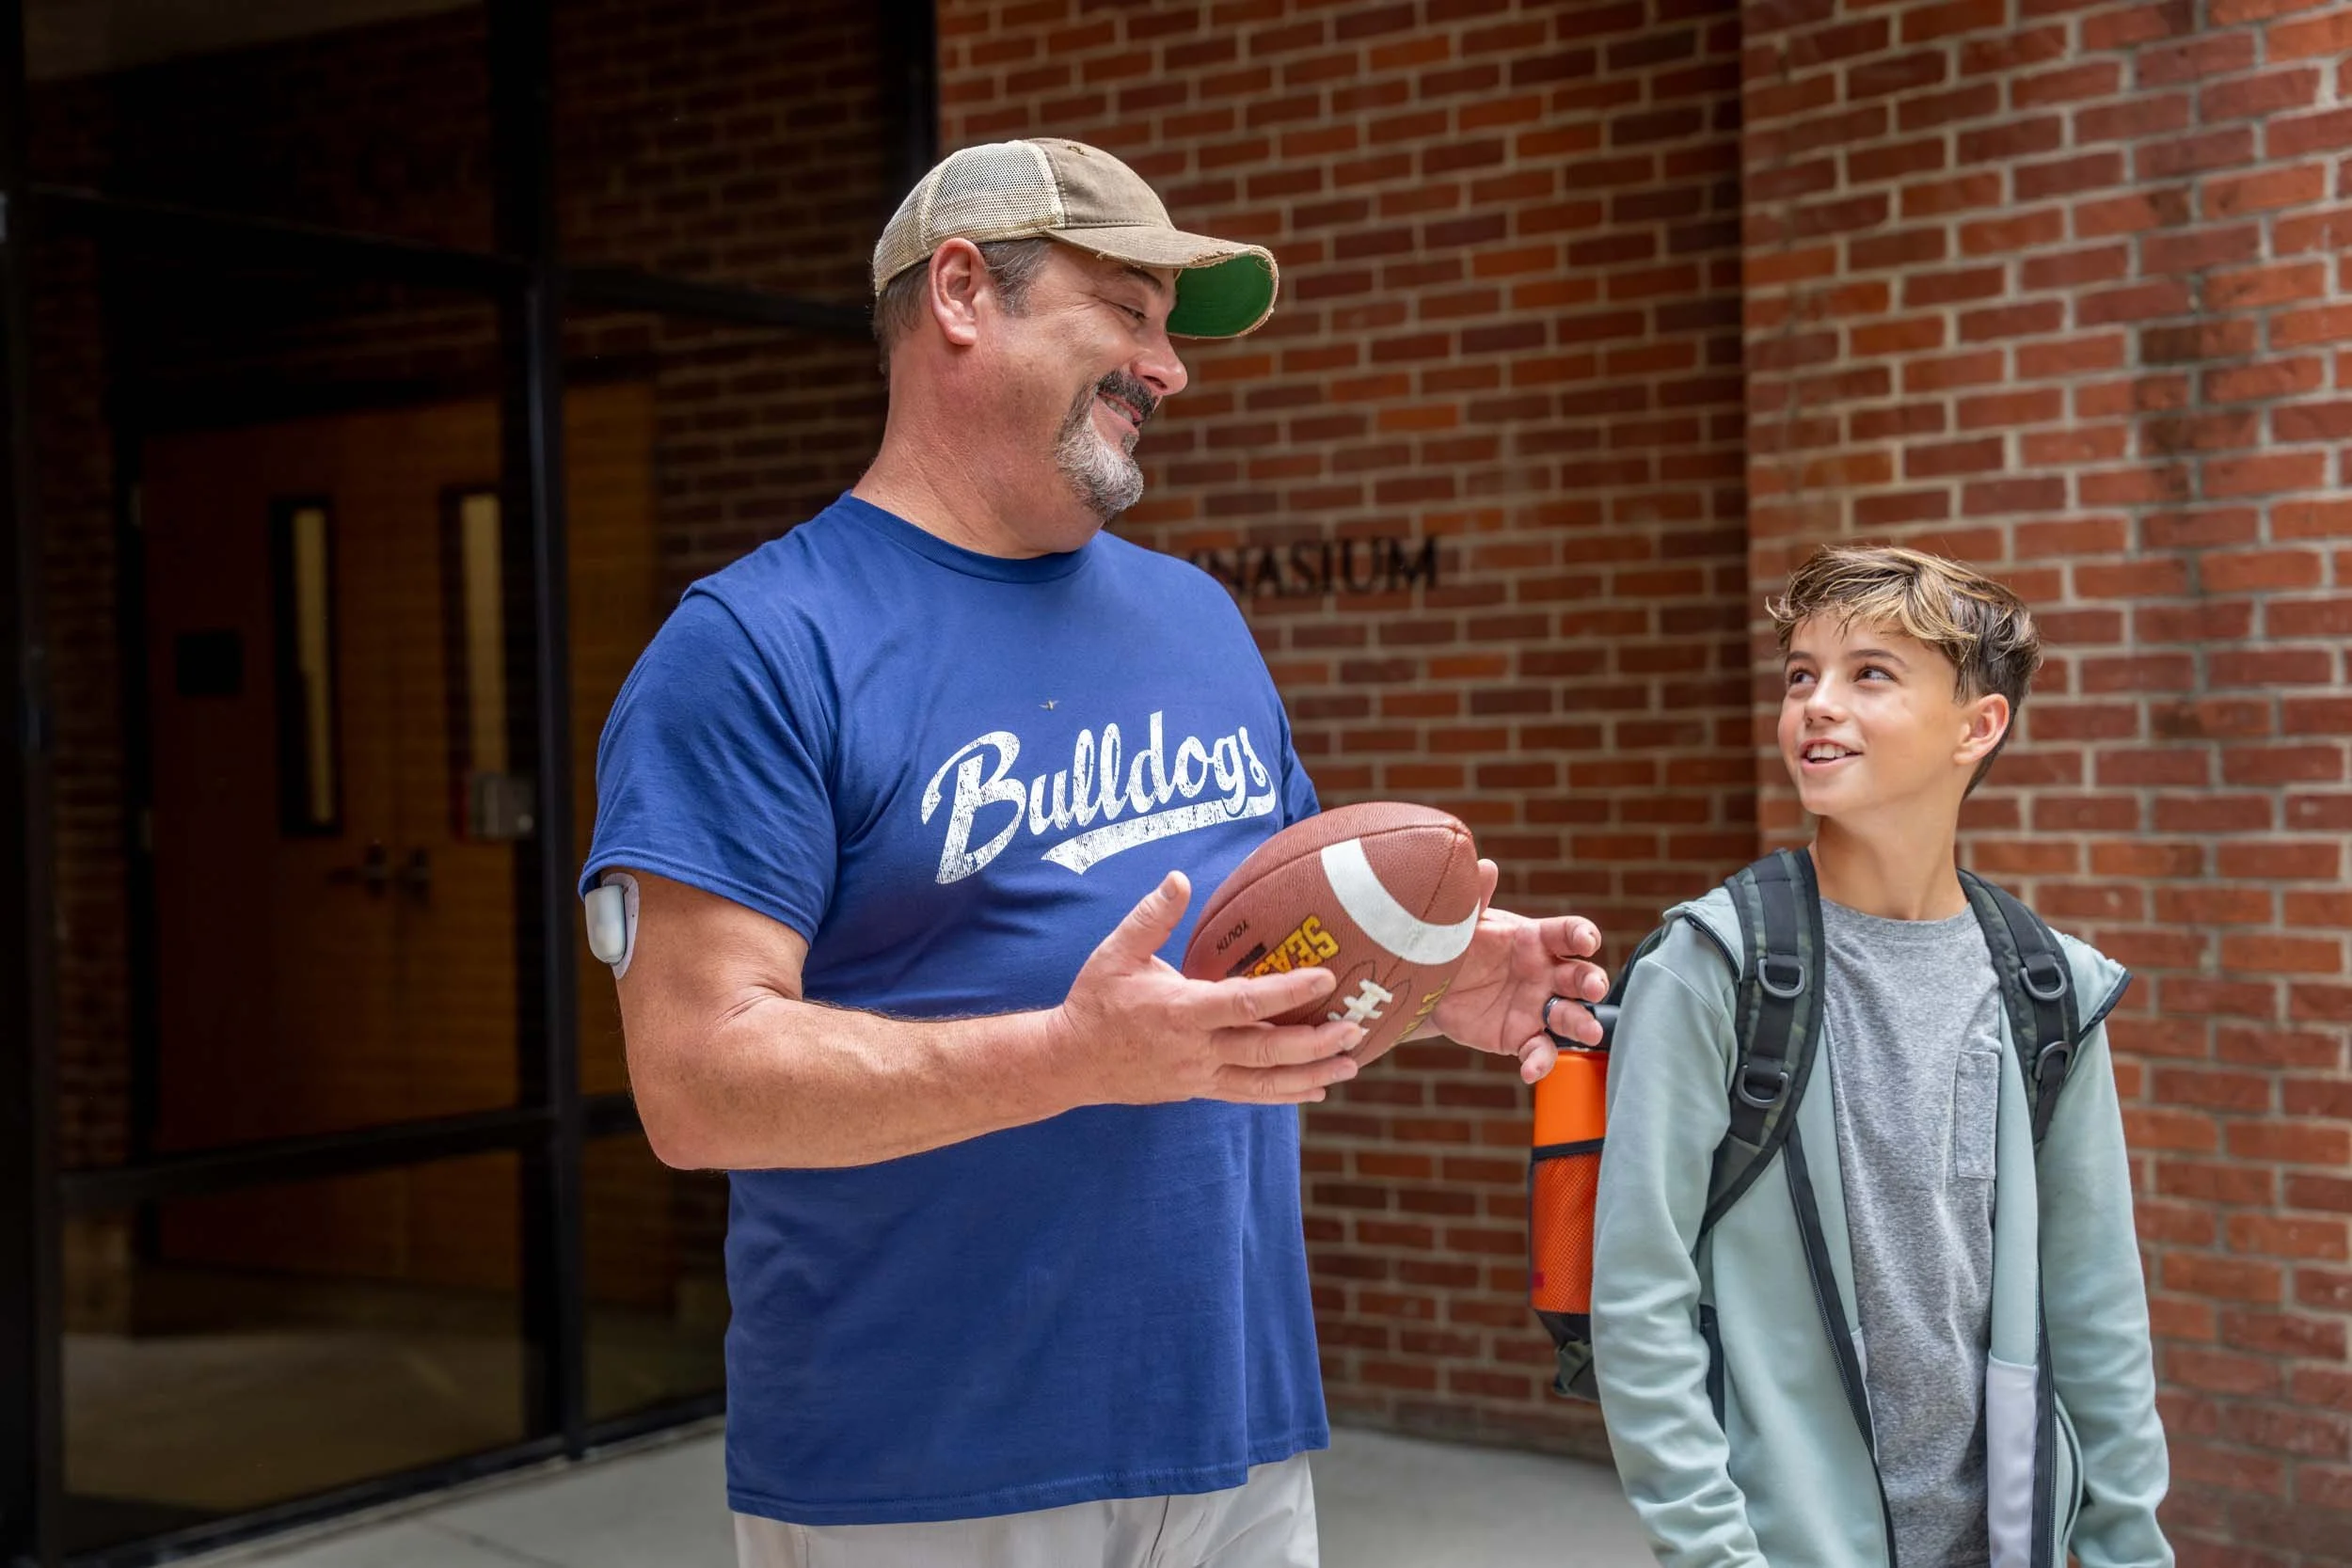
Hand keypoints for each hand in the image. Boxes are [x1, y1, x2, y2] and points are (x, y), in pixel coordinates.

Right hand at [1050, 871, 1362, 1105]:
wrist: (1069, 1063)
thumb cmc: (1094, 1001)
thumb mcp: (1115, 952)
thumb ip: (1151, 917)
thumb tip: (1179, 877)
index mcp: (1179, 1010)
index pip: (1244, 1003)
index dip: (1288, 992)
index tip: (1324, 978)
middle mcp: (1195, 1049)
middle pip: (1264, 1051)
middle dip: (1314, 1043)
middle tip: (1355, 1027)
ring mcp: (1198, 1075)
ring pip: (1263, 1082)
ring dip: (1310, 1075)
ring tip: (1351, 1065)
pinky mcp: (1198, 1090)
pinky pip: (1248, 1095)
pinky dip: (1284, 1093)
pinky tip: (1316, 1089)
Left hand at [1421, 860, 1607, 1084]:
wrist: (1429, 984)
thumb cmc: (1456, 944)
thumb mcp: (1462, 921)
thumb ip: (1476, 898)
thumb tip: (1485, 866)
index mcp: (1536, 939)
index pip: (1568, 933)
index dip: (1582, 935)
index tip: (1587, 940)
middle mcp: (1546, 973)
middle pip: (1581, 976)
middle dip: (1592, 982)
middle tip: (1593, 988)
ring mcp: (1537, 1007)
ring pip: (1570, 1016)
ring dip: (1582, 1023)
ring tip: (1587, 1032)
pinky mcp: (1522, 1037)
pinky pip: (1540, 1051)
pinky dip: (1540, 1062)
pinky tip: (1530, 1070)